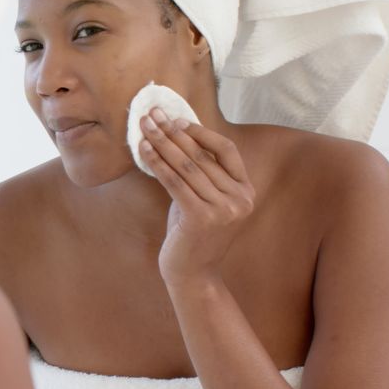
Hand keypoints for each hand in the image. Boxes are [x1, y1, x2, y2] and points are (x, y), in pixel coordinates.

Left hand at [139, 108, 254, 288]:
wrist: (192, 273)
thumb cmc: (192, 235)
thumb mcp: (202, 200)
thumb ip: (199, 176)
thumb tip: (173, 138)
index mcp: (246, 191)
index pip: (226, 150)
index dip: (201, 132)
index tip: (176, 119)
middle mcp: (240, 198)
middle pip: (201, 155)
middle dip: (173, 132)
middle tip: (152, 114)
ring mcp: (224, 209)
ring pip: (186, 166)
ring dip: (161, 142)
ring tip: (143, 127)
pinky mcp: (202, 217)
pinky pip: (174, 182)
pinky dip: (156, 163)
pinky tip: (142, 149)